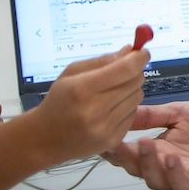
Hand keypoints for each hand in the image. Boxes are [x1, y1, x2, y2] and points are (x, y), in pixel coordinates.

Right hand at [31, 47, 148, 162]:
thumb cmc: (59, 101)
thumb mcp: (71, 74)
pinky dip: (126, 108)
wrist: (45, 139)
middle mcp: (95, 109)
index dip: (139, 58)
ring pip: (137, 97)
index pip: (126, 69)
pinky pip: (134, 114)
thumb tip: (130, 50)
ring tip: (110, 94)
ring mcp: (105, 127)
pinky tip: (108, 110)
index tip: (143, 52)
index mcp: (82, 88)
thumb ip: (102, 61)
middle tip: (121, 74)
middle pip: (135, 82)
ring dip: (130, 91)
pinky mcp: (113, 139)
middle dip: (133, 73)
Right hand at [101, 101, 188, 189]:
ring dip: (149, 165)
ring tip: (145, 146)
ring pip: (158, 180)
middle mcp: (168, 166)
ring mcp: (185, 177)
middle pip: (139, 170)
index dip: (116, 149)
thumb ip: (152, 115)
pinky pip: (184, 185)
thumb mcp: (179, 113)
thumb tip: (121, 112)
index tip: (102, 137)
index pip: (130, 155)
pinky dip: (175, 174)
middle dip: (127, 159)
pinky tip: (171, 158)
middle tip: (118, 145)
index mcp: (159, 150)